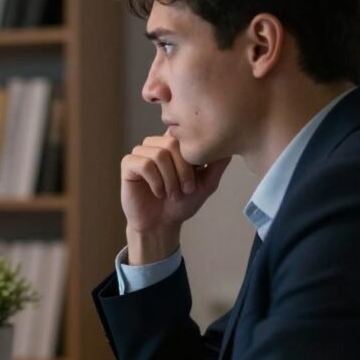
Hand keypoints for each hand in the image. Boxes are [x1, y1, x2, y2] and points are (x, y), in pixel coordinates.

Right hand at [120, 134, 229, 263]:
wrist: (161, 224)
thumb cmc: (182, 204)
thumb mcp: (206, 183)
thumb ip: (217, 164)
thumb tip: (231, 146)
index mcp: (173, 145)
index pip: (183, 134)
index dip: (192, 154)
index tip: (199, 174)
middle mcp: (156, 145)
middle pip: (171, 143)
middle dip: (183, 170)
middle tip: (186, 189)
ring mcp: (140, 153)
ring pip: (158, 154)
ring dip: (170, 178)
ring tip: (173, 194)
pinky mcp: (128, 165)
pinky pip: (144, 164)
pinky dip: (155, 181)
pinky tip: (158, 193)